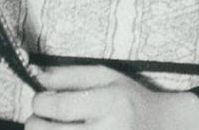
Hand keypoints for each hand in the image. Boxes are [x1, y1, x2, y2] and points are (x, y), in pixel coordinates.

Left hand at [26, 66, 198, 129]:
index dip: (39, 102)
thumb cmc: (130, 99)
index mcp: (110, 103)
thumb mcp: (105, 76)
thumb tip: (37, 78)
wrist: (163, 127)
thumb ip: (69, 74)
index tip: (41, 99)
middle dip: (36, 122)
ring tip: (53, 128)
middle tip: (42, 117)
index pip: (57, 106)